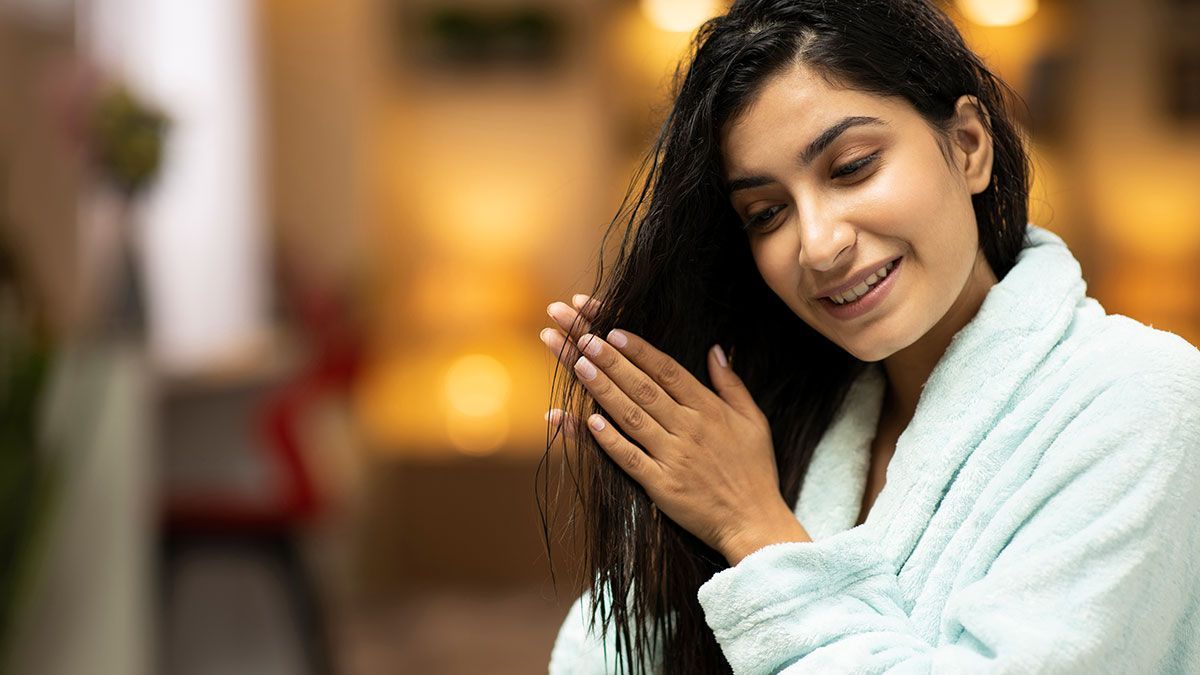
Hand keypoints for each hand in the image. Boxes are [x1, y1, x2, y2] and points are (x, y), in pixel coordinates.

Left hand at [540, 294, 810, 563]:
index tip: (615, 332)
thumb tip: (716, 349)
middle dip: (612, 362)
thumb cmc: (755, 471)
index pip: (669, 372)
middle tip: (585, 340)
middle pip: (644, 389)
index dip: (640, 351)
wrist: (754, 522)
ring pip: (632, 417)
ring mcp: (673, 457)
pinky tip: (588, 422)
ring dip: (604, 391)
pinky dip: (609, 441)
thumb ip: (732, 384)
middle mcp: (689, 429)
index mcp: (710, 410)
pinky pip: (630, 458)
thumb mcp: (754, 421)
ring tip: (580, 367)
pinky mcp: (662, 486)